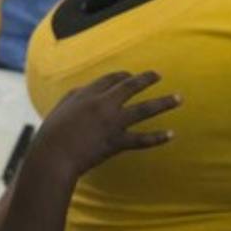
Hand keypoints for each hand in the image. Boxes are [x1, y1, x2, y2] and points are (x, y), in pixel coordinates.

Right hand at [33, 71, 179, 177]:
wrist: (53, 155)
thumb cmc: (52, 134)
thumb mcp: (61, 108)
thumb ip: (75, 97)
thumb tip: (85, 90)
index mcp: (86, 94)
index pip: (110, 79)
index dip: (122, 75)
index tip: (131, 75)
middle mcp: (102, 104)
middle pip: (129, 86)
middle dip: (146, 79)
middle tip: (158, 75)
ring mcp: (111, 122)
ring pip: (143, 109)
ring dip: (163, 103)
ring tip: (178, 98)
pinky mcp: (116, 141)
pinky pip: (142, 139)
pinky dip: (157, 137)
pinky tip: (171, 134)